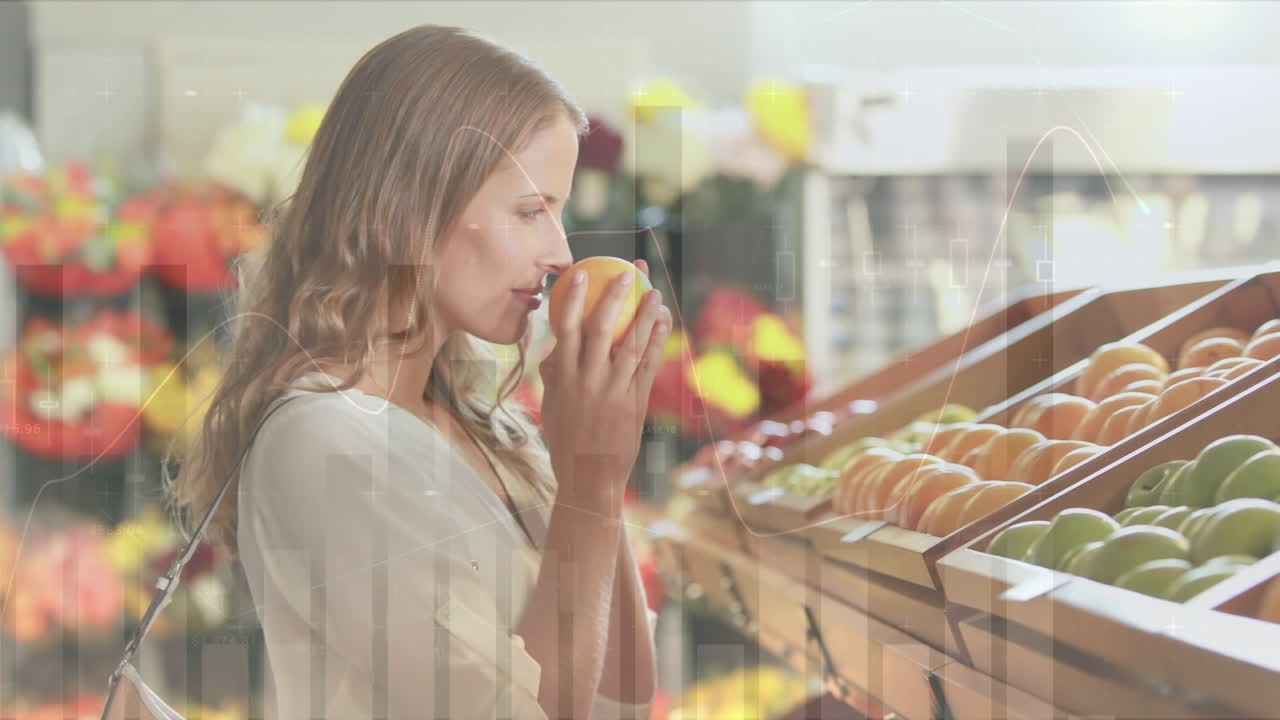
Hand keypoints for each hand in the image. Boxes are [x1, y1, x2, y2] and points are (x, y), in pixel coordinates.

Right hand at [539, 260, 671, 507]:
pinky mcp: (635, 401)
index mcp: (563, 376)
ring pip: (631, 343)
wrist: (588, 476)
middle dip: (615, 297)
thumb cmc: (566, 442)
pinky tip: (664, 323)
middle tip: (627, 273)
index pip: (567, 328)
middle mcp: (588, 379)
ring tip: (653, 291)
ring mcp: (613, 389)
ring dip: (644, 314)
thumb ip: (554, 376)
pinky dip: (657, 341)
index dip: (575, 298)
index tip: (582, 273)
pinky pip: (648, 365)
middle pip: (602, 328)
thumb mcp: (551, 407)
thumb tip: (555, 349)